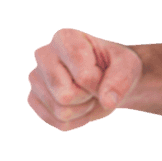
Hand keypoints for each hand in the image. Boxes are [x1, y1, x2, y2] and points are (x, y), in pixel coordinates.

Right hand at [27, 28, 142, 131]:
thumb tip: (107, 102)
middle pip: (65, 96)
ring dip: (83, 110)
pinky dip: (76, 121)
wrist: (105, 77)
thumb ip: (121, 80)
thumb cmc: (115, 65)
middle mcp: (43, 54)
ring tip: (87, 94)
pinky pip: (57, 123)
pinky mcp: (33, 99)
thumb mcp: (128, 66)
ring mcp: (35, 77)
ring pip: (61, 112)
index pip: (83, 76)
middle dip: (88, 98)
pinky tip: (79, 105)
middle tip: (94, 86)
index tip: (102, 72)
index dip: (99, 83)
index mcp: (65, 38)